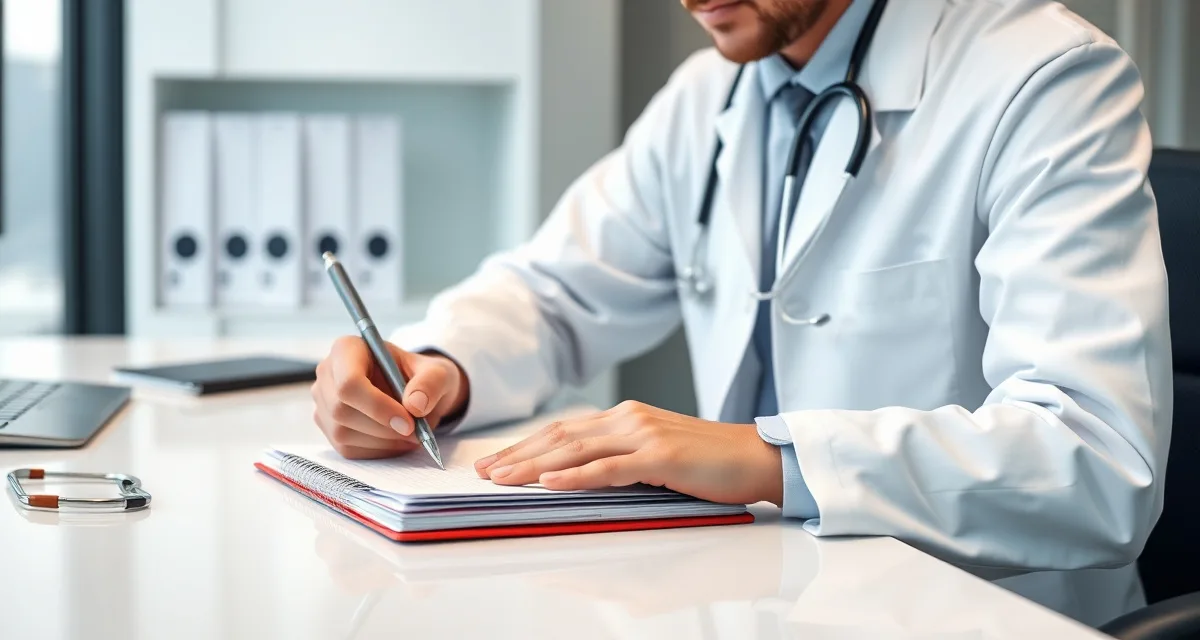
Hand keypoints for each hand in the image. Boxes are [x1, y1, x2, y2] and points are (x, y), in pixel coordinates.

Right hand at [312, 336, 468, 459]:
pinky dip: (377, 451)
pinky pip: (347, 448)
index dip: (377, 406)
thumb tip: (415, 406)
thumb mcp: (437, 372)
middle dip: (382, 428)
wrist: (414, 391)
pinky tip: (397, 441)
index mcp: (348, 349)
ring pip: (342, 433)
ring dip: (382, 442)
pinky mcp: (329, 427)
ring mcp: (324, 402)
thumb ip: (431, 383)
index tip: (408, 422)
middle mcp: (328, 373)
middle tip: (415, 432)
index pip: (349, 382)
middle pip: (342, 410)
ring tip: (410, 436)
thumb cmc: (421, 376)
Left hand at [473, 401, 783, 505]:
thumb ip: (621, 464)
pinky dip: (575, 474)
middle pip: (559, 437)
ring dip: (533, 465)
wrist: (758, 457)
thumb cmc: (711, 464)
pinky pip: (609, 467)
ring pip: (575, 449)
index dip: (525, 445)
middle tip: (483, 471)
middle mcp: (629, 419)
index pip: (563, 431)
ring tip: (502, 477)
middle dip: (516, 455)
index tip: (496, 460)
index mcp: (626, 418)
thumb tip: (580, 481)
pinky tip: (549, 481)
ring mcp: (644, 434)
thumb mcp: (657, 460)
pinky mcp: (660, 456)